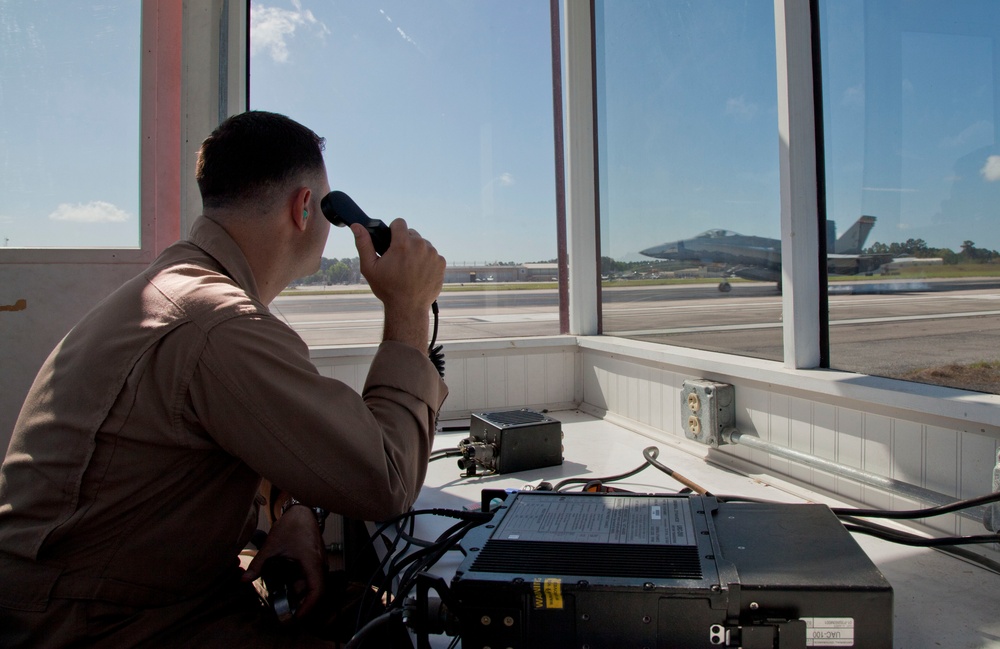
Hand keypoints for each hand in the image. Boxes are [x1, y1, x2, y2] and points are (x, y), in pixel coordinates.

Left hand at [241, 503, 326, 617]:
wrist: (302, 511)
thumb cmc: (292, 525)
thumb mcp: (271, 546)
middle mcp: (319, 564)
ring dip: (299, 592)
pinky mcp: (316, 561)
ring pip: (312, 585)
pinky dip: (300, 583)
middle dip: (300, 603)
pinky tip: (287, 583)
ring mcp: (319, 563)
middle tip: (285, 612)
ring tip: (282, 597)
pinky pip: (311, 578)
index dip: (309, 607)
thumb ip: (258, 564)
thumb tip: (244, 579)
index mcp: (311, 562)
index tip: (297, 617)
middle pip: (314, 591)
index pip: (317, 591)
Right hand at [353, 219, 445, 349]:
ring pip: (423, 244)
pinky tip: (419, 273)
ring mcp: (433, 254)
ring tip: (409, 268)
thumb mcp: (369, 267)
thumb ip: (363, 244)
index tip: (391, 241)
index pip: (399, 222)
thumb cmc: (387, 288)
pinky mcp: (441, 263)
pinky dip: (426, 261)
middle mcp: (420, 245)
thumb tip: (356, 226)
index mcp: (402, 244)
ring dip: (416, 251)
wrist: (408, 308)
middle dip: (405, 242)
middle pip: (411, 234)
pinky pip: (432, 255)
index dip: (393, 230)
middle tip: (399, 260)